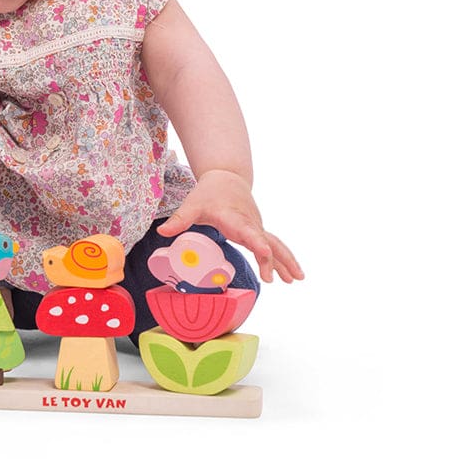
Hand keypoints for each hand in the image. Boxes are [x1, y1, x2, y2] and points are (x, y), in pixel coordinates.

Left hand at [156, 169, 303, 283]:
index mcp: (234, 217)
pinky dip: (282, 259)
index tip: (265, 253)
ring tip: (297, 279)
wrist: (227, 178)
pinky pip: (273, 245)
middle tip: (283, 278)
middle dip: (276, 258)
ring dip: (286, 261)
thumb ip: (179, 219)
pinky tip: (289, 275)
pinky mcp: (257, 230)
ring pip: (275, 244)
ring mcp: (256, 227)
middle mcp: (249, 223)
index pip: (247, 230)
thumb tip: (162, 232)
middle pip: (267, 241)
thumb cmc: (209, 193)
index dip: (256, 242)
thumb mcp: (192, 204)